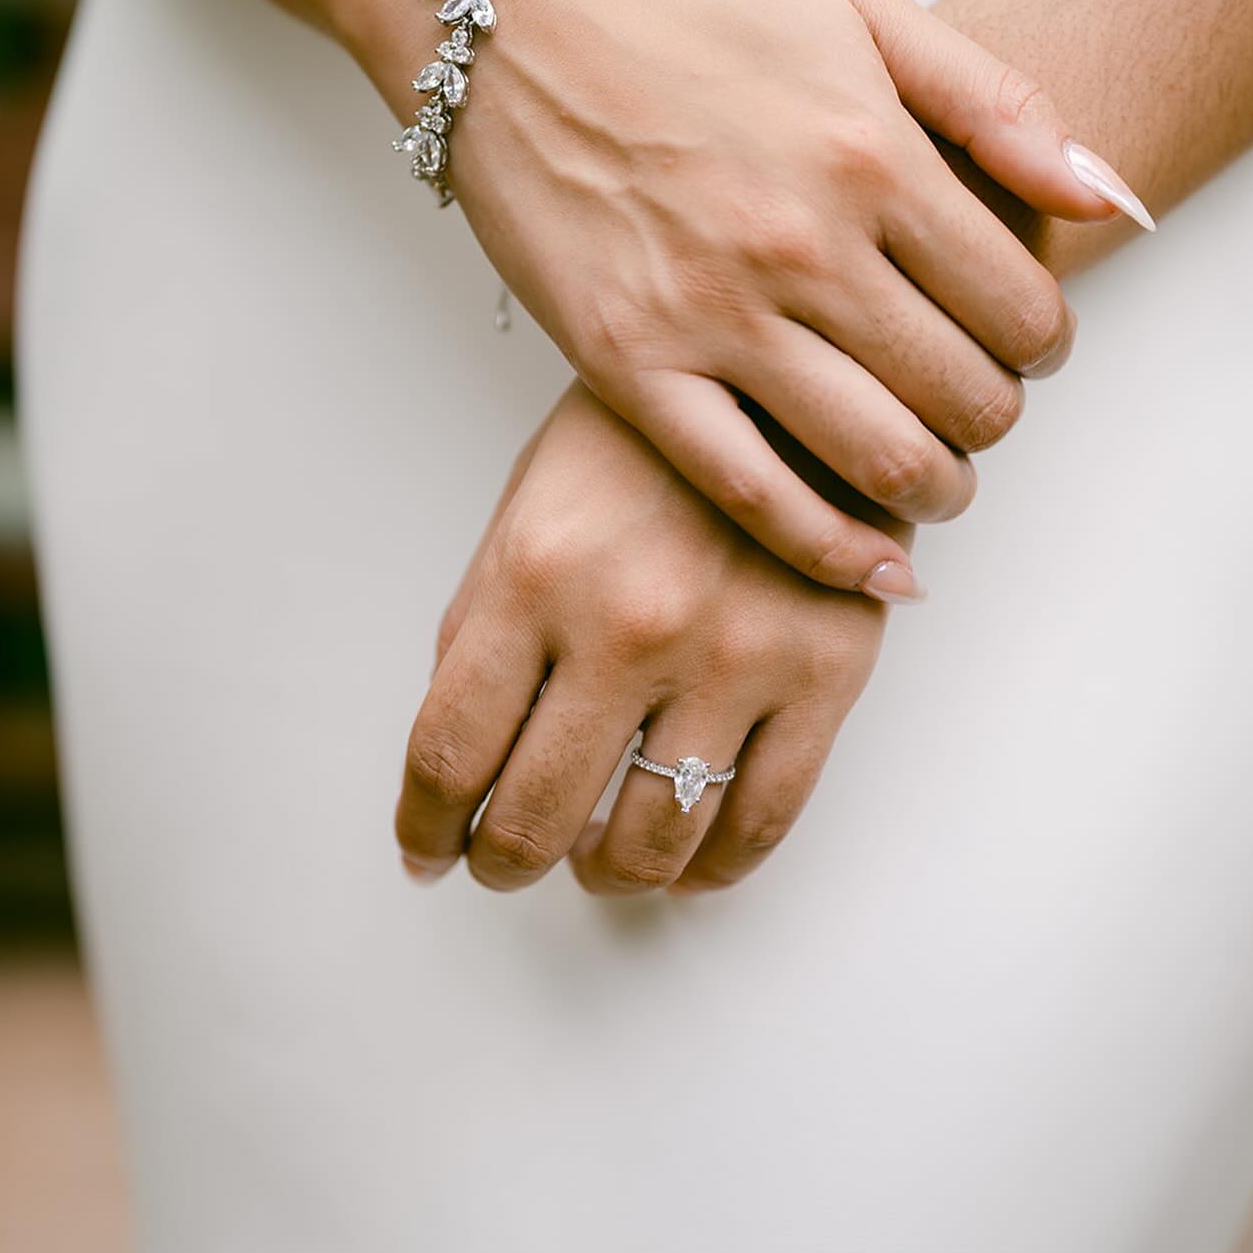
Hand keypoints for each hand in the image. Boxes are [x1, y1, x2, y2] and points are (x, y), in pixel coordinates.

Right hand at [372, 0, 1143, 598]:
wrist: (516, 29)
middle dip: (997, 419)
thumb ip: (1000, 103)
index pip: (1021, 307)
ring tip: (937, 478)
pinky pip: (754, 494)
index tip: (1026, 345)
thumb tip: (1114, 202)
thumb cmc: (697, 16)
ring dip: (939, 492)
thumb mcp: (865, 11)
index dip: (1046, 344)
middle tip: (978, 407)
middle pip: (965, 397)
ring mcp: (713, 317)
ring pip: (880, 460)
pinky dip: (834, 551)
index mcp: (871, 154)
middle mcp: (802, 244)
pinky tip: (878, 565)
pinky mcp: (633, 371)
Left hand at [394, 381, 897, 895]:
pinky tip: (686, 862)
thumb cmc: (647, 440)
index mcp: (535, 576)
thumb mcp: (530, 505)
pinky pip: (762, 823)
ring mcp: (736, 656)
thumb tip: (458, 757)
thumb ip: (485, 628)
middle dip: (505, 861)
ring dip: (606, 876)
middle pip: (537, 818)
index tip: (427, 852)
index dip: (426, 827)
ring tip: (596, 860)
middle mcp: (630, 625)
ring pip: (653, 845)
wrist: (794, 375)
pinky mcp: (827, 672)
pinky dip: (711, 869)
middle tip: (504, 861)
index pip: (450, 752)